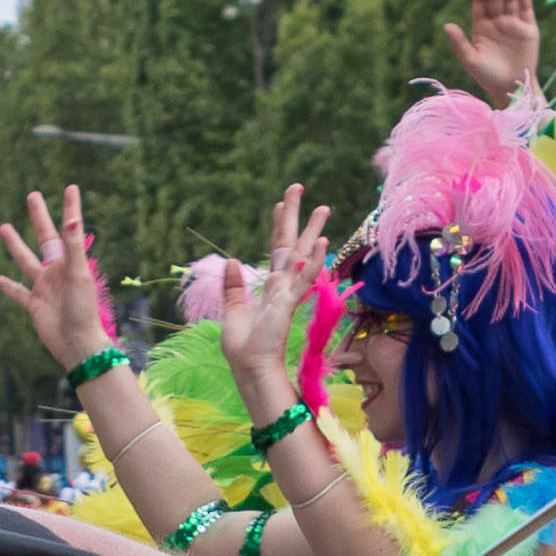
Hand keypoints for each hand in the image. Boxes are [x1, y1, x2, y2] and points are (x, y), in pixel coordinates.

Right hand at [0, 186, 115, 370]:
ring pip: (26, 260)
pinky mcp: (33, 305)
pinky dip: (9, 287)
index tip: (70, 187)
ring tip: (3, 226)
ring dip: (15, 244)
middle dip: (39, 217)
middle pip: (45, 238)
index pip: (68, 228)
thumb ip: (74, 246)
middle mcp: (56, 271)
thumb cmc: (83, 310)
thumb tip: (73, 219)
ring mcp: (44, 287)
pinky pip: (19, 294)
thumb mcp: (79, 274)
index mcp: (70, 261)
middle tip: (32, 195)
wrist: (77, 344)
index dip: (70, 208)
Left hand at [219, 188, 329, 405]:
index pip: (275, 249)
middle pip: (290, 243)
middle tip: (298, 187)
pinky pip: (304, 279)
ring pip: (302, 255)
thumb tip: (231, 260)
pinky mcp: (288, 304)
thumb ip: (233, 286)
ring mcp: (288, 293)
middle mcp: (282, 285)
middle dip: (294, 216)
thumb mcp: (232, 310)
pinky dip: (314, 261)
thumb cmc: (243, 346)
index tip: (280, 203)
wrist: (250, 368)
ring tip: (323, 207)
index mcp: (270, 287)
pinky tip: (323, 242)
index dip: (278, 225)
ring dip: (311, 231)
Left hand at [442, 0, 542, 110]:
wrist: (511, 88)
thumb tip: (446, 25)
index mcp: (481, 26)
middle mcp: (497, 21)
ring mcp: (513, 23)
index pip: (481, 1)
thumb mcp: (470, 60)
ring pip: (511, 0)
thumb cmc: (487, 76)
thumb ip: (459, 43)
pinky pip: (526, 9)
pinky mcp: (528, 29)